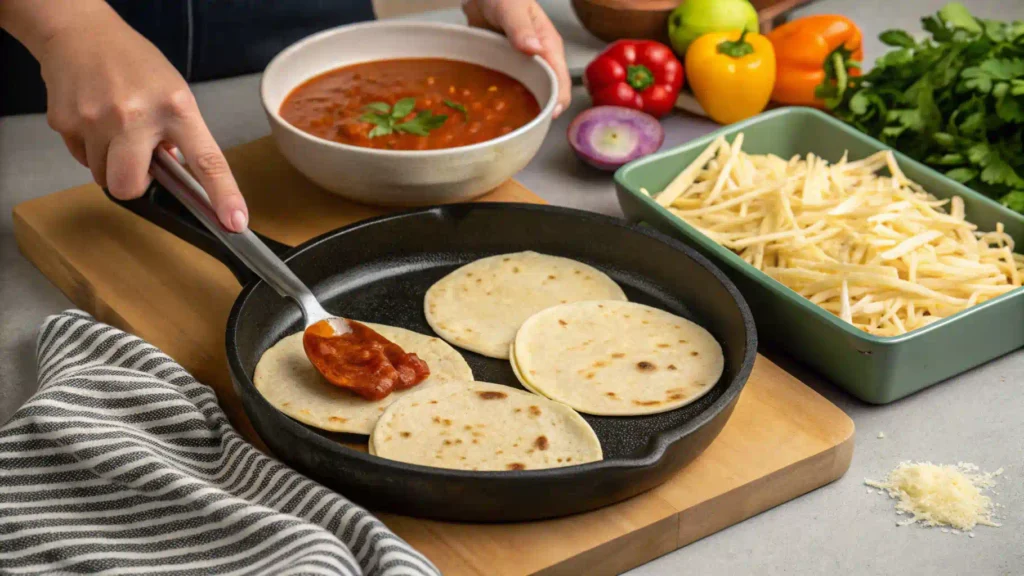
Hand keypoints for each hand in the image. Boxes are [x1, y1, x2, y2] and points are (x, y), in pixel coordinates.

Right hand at [33, 4, 248, 230]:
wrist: (79, 32)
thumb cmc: (133, 63)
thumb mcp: (174, 92)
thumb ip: (181, 134)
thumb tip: (177, 172)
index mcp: (176, 108)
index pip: (207, 161)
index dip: (223, 195)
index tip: (235, 221)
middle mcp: (136, 116)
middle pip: (130, 186)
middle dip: (134, 186)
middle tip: (139, 164)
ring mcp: (96, 120)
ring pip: (103, 177)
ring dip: (111, 165)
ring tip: (116, 131)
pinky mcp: (66, 123)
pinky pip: (81, 159)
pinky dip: (90, 149)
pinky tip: (96, 121)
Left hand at [462, 0, 571, 116]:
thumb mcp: (511, 6)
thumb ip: (520, 26)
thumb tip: (534, 48)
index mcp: (548, 46)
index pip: (561, 80)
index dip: (557, 100)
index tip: (548, 116)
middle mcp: (539, 60)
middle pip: (548, 94)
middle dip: (540, 111)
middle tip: (525, 127)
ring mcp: (523, 67)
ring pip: (529, 95)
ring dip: (522, 109)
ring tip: (510, 125)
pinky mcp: (507, 70)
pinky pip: (510, 90)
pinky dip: (504, 102)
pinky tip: (494, 112)